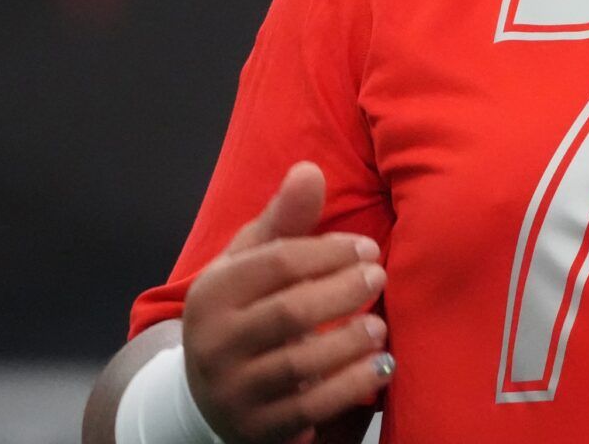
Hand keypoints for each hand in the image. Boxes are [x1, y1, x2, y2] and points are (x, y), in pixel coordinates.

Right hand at [181, 162, 393, 443]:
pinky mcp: (255, 428)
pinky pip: (308, 408)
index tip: (368, 249)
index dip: (330, 252)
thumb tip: (310, 169)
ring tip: (380, 326)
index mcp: (212, 292)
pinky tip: (379, 367)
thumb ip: (283, 219)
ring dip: (350, 343)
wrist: (208, 393)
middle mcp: (214, 343)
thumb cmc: (243, 310)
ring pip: (299, 364)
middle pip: (290, 312)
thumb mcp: (251, 262)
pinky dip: (349, 387)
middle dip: (343, 292)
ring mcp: (232, 390)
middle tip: (379, 278)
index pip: (277, 263)